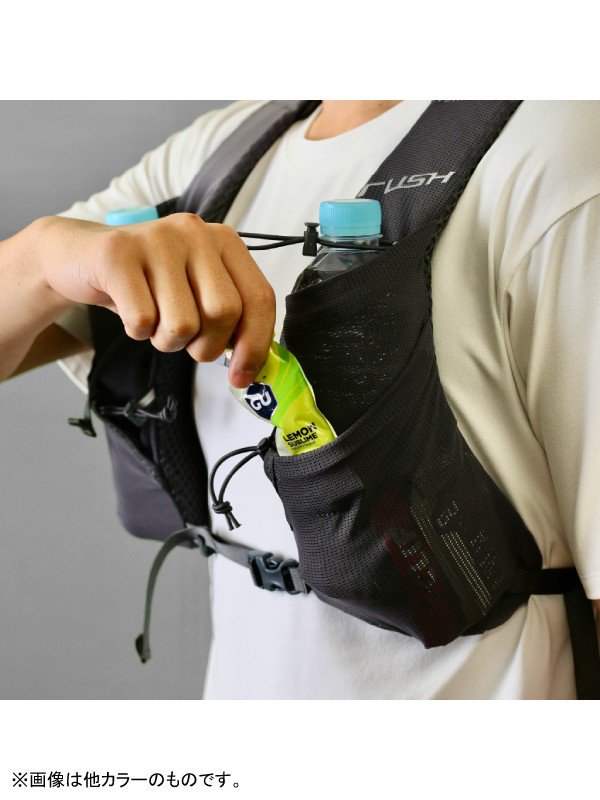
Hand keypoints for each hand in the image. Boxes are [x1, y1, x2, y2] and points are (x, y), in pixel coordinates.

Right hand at [34, 214, 275, 386]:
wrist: (79, 256)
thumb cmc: (147, 283)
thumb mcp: (195, 293)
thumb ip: (230, 320)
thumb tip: (250, 367)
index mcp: (224, 241)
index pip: (260, 298)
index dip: (255, 345)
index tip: (242, 376)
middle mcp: (195, 231)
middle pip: (224, 313)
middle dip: (206, 346)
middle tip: (186, 342)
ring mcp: (156, 238)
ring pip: (182, 323)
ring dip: (166, 341)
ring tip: (154, 320)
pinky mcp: (117, 253)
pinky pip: (143, 320)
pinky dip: (137, 332)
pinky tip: (130, 310)